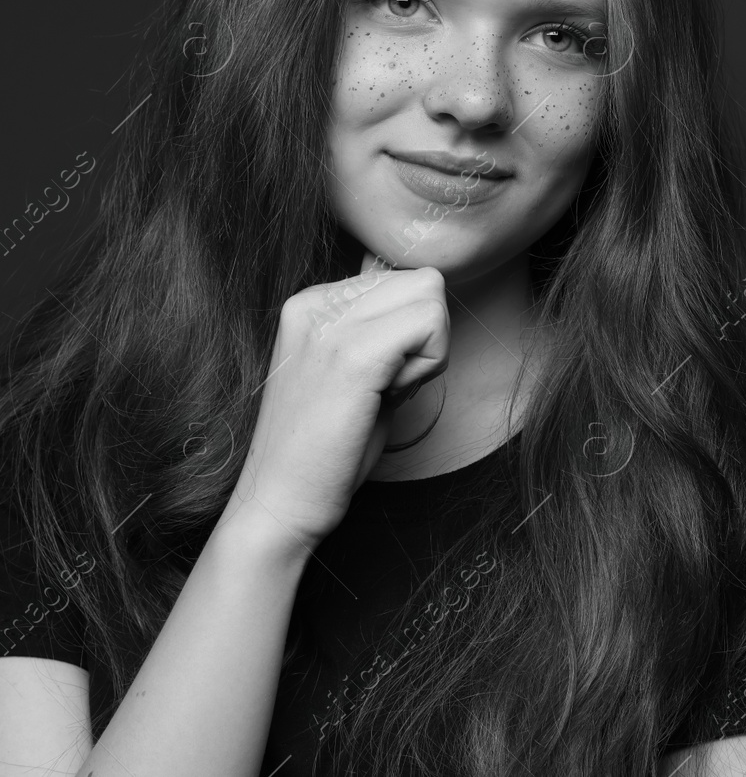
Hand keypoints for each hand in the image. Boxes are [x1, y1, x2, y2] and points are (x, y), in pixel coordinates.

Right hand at [225, 251, 449, 549]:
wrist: (280, 502)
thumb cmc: (325, 447)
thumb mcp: (353, 370)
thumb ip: (381, 330)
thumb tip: (428, 299)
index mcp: (311, 301)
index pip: (403, 277)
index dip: (411, 330)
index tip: (378, 375)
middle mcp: (315, 302)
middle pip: (422, 281)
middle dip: (426, 335)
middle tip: (387, 386)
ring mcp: (330, 325)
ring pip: (431, 296)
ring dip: (429, 350)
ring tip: (384, 393)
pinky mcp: (353, 356)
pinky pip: (430, 324)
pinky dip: (428, 366)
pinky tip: (390, 398)